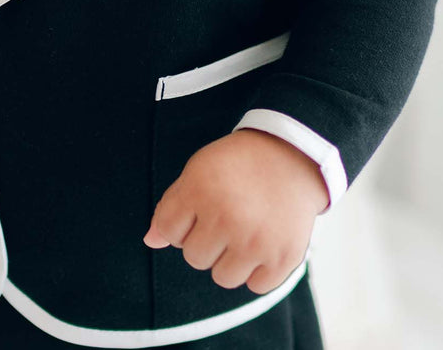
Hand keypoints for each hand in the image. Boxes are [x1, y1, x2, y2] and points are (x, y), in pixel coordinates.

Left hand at [143, 128, 327, 294]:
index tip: (198, 212)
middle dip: (205, 242)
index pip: (168, 232)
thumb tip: (150, 242)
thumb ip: (171, 206)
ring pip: (222, 277)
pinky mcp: (282, 259)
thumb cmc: (239, 163)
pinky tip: (263, 243)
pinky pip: (255, 286)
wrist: (291, 156)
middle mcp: (226, 218)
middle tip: (225, 218)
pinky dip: (258, 271)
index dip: (180, 225)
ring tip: (243, 233)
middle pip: (194, 258)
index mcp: (200, 191)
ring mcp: (255, 242)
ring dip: (229, 260)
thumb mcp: (198, 170)